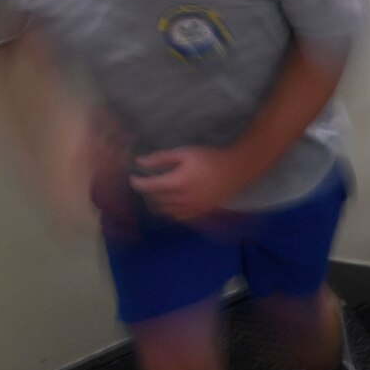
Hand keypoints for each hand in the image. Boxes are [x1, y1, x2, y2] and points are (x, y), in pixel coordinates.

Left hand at [129, 146, 248, 221]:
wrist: (236, 170)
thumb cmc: (210, 157)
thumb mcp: (185, 152)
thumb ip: (161, 158)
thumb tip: (140, 161)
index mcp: (177, 182)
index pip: (148, 187)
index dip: (136, 182)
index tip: (133, 176)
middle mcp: (182, 199)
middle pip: (154, 200)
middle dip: (147, 191)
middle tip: (148, 181)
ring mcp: (191, 209)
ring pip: (163, 211)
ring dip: (156, 202)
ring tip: (157, 191)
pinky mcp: (198, 213)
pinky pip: (176, 217)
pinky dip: (169, 211)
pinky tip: (170, 202)